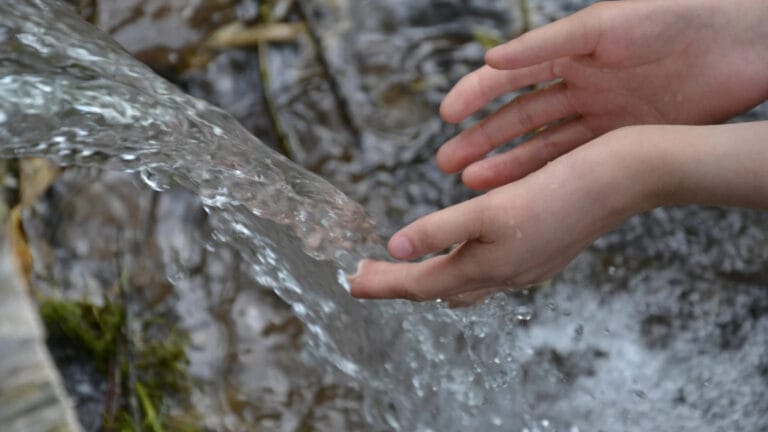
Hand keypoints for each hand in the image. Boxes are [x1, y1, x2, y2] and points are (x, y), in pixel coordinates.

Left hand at [349, 127, 659, 300]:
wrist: (627, 178)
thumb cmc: (562, 189)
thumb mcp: (493, 209)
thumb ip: (440, 230)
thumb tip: (394, 250)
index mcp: (487, 266)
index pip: (418, 284)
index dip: (381, 284)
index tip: (348, 281)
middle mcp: (503, 276)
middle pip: (436, 288)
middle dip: (398, 283)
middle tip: (365, 275)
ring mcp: (524, 268)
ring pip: (464, 284)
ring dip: (430, 277)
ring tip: (405, 270)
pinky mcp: (540, 253)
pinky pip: (488, 274)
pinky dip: (462, 267)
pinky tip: (464, 254)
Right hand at [438, 0, 767, 190]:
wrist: (744, 44)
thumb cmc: (676, 18)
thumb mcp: (606, 26)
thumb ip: (548, 45)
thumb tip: (491, 62)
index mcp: (570, 51)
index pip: (510, 75)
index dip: (475, 94)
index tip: (445, 115)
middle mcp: (580, 83)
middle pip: (519, 116)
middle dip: (480, 139)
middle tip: (446, 163)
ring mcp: (601, 114)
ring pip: (541, 144)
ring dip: (504, 162)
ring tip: (469, 183)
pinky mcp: (626, 138)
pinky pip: (575, 159)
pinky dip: (545, 173)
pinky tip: (517, 187)